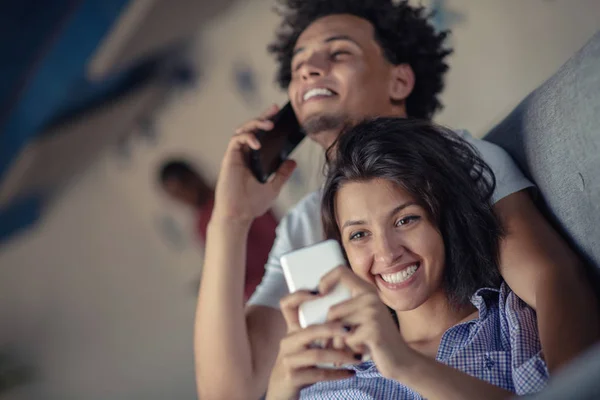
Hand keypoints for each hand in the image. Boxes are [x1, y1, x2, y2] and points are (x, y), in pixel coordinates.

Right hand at [213, 104, 296, 222]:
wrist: (238, 215)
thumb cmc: (251, 205)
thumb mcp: (274, 187)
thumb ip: (282, 174)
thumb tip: (293, 161)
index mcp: (252, 159)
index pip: (260, 136)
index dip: (267, 123)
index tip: (279, 114)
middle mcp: (243, 155)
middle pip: (251, 129)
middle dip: (263, 117)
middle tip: (274, 110)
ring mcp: (235, 156)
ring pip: (242, 130)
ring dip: (255, 124)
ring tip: (269, 125)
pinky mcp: (229, 159)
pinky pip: (237, 140)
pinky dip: (247, 137)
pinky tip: (258, 143)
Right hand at [265, 291, 358, 399]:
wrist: (281, 392)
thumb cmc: (299, 365)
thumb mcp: (303, 345)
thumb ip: (317, 331)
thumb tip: (345, 314)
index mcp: (291, 330)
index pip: (287, 305)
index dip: (299, 295)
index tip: (319, 292)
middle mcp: (287, 342)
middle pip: (309, 331)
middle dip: (331, 329)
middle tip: (350, 329)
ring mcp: (288, 360)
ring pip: (316, 354)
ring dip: (340, 355)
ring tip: (358, 357)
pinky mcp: (292, 378)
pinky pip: (319, 374)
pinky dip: (337, 373)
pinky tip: (351, 373)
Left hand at [322, 266, 415, 379]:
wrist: (401, 360)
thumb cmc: (374, 339)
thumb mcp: (361, 317)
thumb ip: (345, 307)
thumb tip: (315, 299)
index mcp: (367, 291)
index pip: (341, 271)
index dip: (325, 280)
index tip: (320, 294)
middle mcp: (371, 297)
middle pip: (332, 310)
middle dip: (329, 331)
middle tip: (335, 343)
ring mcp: (373, 313)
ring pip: (337, 326)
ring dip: (338, 343)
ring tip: (350, 347)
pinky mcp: (374, 330)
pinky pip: (345, 339)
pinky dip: (349, 350)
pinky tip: (361, 351)